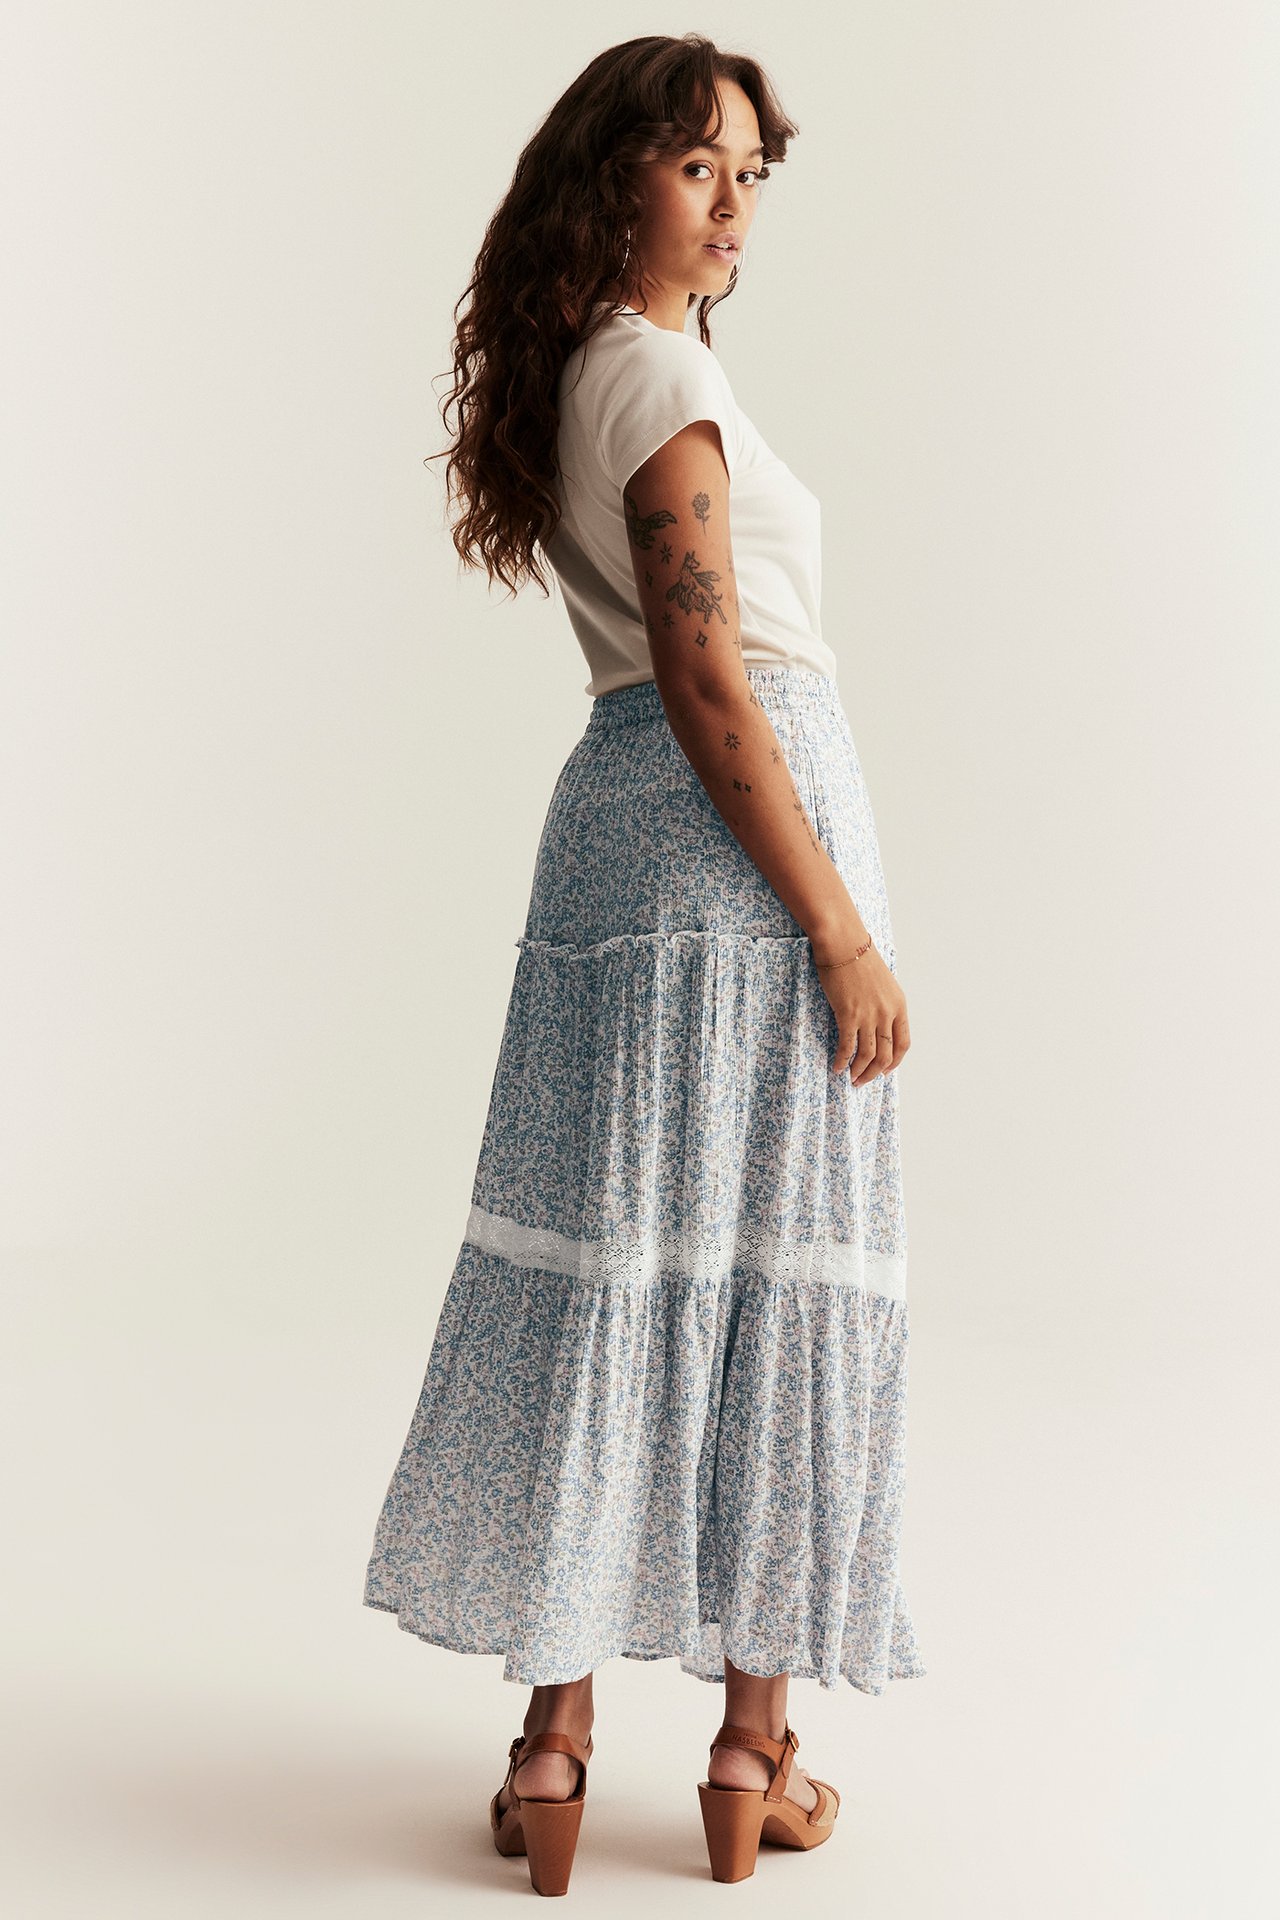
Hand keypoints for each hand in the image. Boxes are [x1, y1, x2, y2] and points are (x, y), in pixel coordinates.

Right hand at [812, 938, 910, 1084]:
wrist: (843, 944)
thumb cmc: (859, 958)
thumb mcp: (882, 983)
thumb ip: (883, 1004)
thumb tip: (875, 1023)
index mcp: (899, 1005)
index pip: (903, 1044)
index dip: (895, 1062)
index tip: (885, 1070)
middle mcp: (887, 1013)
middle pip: (886, 1055)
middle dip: (875, 1073)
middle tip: (863, 1080)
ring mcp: (868, 1015)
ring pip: (868, 1055)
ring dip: (860, 1072)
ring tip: (851, 1079)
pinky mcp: (848, 1014)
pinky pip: (847, 1046)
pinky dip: (842, 1060)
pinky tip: (836, 1067)